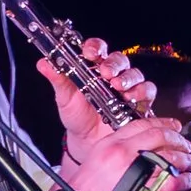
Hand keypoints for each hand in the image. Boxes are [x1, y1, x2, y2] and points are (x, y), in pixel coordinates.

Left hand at [41, 38, 190, 190]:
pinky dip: (142, 92)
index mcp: (92, 68)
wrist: (86, 142)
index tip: (89, 52)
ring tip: (118, 86)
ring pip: (135, 74)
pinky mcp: (139, 102)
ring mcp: (127, 87)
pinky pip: (147, 91)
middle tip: (105, 72)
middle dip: (113, 64)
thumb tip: (43, 63)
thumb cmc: (77, 116)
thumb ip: (57, 80)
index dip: (95, 47)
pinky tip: (131, 98)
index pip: (97, 49)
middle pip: (119, 60)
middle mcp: (112, 75)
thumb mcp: (64, 98)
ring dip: (128, 78)